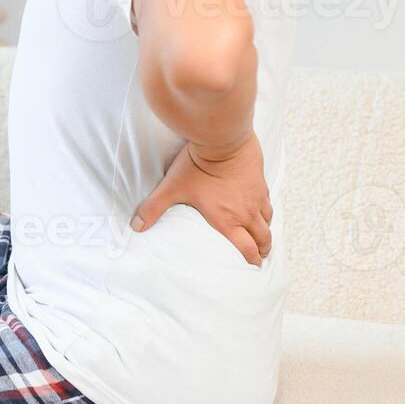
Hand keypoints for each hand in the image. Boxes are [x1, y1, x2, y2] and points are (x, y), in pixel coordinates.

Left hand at [129, 133, 272, 266]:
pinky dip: (266, 209)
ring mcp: (256, 195)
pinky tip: (261, 206)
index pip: (246, 248)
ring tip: (263, 235)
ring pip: (268, 219)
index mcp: (228, 220)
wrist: (221, 137)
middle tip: (261, 256)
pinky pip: (268, 200)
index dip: (252, 260)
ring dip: (266, 230)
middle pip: (262, 237)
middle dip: (263, 249)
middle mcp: (246, 211)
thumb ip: (153, 208)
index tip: (253, 266)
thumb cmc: (197, 164)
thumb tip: (136, 226)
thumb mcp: (172, 187)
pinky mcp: (260, 180)